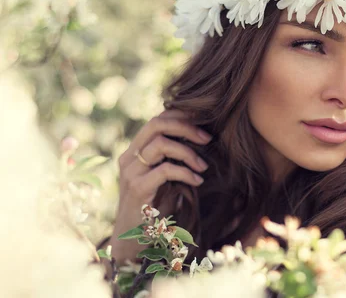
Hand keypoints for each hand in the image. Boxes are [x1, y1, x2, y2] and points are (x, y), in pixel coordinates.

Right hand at [108, 109, 211, 263]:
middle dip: (187, 127)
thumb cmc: (154, 207)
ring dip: (189, 153)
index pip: (157, 120)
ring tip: (203, 166)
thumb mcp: (165, 177)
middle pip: (157, 124)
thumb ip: (173, 158)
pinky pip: (165, 170)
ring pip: (161, 144)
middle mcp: (129, 157)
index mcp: (134, 150)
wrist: (133, 239)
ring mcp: (130, 172)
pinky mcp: (137, 189)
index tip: (204, 122)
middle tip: (208, 138)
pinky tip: (198, 181)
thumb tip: (202, 138)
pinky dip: (186, 173)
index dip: (181, 116)